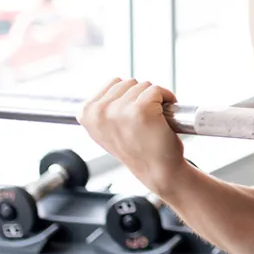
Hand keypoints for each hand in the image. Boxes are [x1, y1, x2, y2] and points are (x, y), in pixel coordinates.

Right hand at [77, 78, 185, 193]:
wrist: (157, 171)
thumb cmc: (136, 148)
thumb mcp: (106, 128)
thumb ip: (103, 106)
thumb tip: (111, 85)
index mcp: (86, 113)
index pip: (113, 83)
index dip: (127, 97)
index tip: (130, 118)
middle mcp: (99, 111)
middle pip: (128, 82)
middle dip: (140, 97)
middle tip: (142, 121)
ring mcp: (119, 110)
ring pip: (143, 85)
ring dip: (153, 99)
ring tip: (152, 121)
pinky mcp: (141, 109)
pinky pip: (158, 89)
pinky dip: (167, 98)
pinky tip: (163, 117)